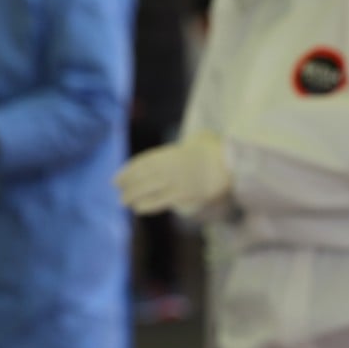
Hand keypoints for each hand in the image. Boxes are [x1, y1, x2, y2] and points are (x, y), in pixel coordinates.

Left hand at [115, 132, 230, 213]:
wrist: (231, 166)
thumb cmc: (217, 151)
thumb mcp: (202, 139)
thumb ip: (191, 142)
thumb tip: (191, 143)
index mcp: (172, 153)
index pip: (144, 162)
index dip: (129, 170)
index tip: (118, 176)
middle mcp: (170, 168)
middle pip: (142, 177)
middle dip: (127, 184)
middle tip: (118, 189)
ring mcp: (176, 182)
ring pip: (148, 190)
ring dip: (133, 196)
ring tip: (125, 201)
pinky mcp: (183, 196)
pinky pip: (161, 202)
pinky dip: (147, 205)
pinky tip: (138, 209)